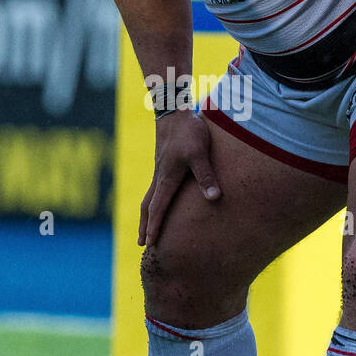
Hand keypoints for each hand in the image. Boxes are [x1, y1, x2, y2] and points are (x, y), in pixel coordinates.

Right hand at [139, 110, 221, 246]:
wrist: (174, 110)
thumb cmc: (188, 131)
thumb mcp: (200, 153)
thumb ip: (206, 175)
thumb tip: (213, 198)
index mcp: (167, 179)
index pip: (158, 208)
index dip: (154, 227)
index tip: (149, 244)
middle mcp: (160, 177)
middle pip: (148, 207)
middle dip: (145, 226)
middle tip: (141, 244)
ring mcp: (160, 170)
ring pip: (149, 198)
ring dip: (147, 215)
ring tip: (146, 228)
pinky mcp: (164, 163)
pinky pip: (154, 189)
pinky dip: (152, 202)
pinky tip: (159, 201)